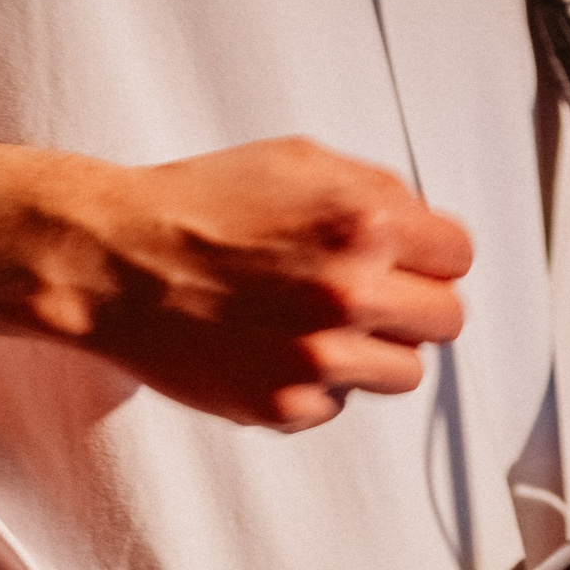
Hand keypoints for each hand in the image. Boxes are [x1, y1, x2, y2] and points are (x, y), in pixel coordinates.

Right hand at [36, 136, 472, 429]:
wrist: (113, 262)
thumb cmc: (199, 205)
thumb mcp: (296, 162)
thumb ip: (374, 193)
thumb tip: (425, 231)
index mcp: (364, 222)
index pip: (457, 255)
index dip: (429, 254)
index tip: (404, 260)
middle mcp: (350, 292)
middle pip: (446, 319)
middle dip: (414, 305)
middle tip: (370, 297)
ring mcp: (321, 357)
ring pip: (405, 372)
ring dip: (375, 351)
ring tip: (320, 326)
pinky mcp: (288, 406)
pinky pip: (341, 403)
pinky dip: (318, 382)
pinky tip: (273, 348)